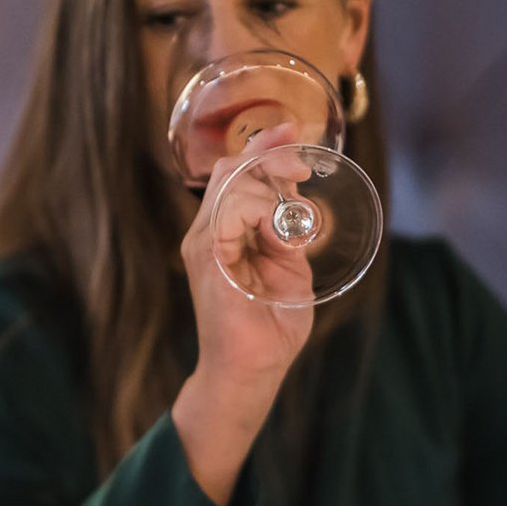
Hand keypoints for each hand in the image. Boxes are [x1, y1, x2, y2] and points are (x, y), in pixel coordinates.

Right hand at [172, 122, 314, 505]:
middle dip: (269, 156)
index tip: (294, 134)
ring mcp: (204, 243)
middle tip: (302, 170)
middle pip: (230, 168)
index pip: (235, 173)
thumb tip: (297, 204)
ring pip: (233, 182)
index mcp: (223, 232)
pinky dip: (263, 209)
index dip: (264, 149)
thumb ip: (287, 234)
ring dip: (271, 190)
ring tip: (290, 225)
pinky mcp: (208, 257)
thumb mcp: (289, 268)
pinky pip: (231, 209)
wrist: (251, 371)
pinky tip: (280, 231)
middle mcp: (207, 232)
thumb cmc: (269, 328)